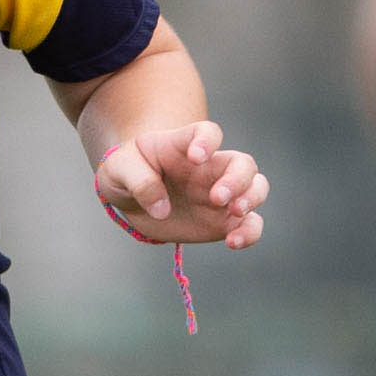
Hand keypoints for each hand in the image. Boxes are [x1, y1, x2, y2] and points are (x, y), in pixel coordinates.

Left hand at [92, 121, 268, 250]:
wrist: (130, 197)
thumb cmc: (127, 171)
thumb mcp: (119, 169)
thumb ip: (139, 181)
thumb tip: (162, 209)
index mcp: (185, 145)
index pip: (208, 133)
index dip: (207, 141)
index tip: (196, 156)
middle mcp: (210, 167)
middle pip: (243, 162)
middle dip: (238, 179)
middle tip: (217, 197)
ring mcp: (221, 193)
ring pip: (256, 188)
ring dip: (252, 199)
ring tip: (233, 212)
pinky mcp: (223, 221)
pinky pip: (249, 224)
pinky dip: (249, 233)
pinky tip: (232, 243)